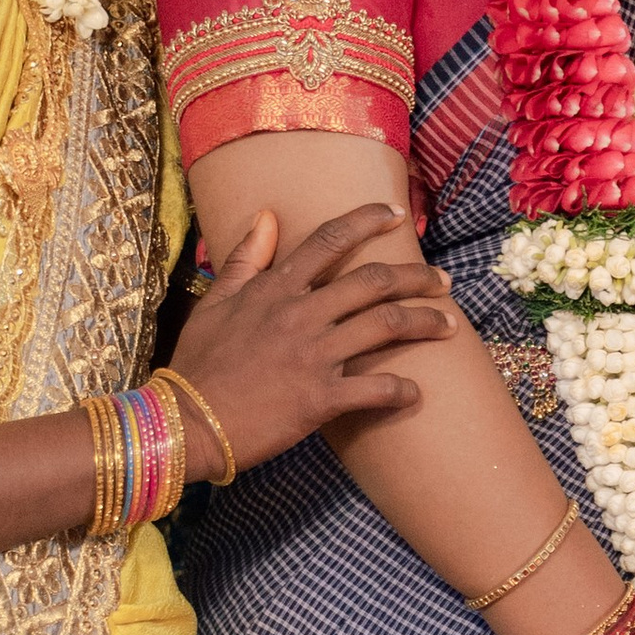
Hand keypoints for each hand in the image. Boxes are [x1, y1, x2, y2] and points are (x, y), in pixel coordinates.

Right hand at [172, 207, 456, 470]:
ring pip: (385, 326)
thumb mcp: (215, 302)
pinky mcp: (320, 398)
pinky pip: (375, 388)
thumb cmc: (198, 363)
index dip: (367, 221)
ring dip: (425, 323)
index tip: (396, 214)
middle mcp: (300, 314)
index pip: (328, 241)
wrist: (185, 420)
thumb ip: (245, 259)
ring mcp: (313, 355)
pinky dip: (402, 390)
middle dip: (418, 277)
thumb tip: (266, 217)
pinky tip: (416, 392)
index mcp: (276, 289)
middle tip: (444, 282)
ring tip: (450, 326)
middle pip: (373, 282)